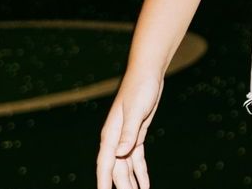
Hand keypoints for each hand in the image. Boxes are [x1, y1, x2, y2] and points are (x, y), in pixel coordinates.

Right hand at [96, 72, 162, 188]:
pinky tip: (144, 186)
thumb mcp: (136, 111)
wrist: (147, 74)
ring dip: (130, 183)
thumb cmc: (140, 88)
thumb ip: (128, 132)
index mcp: (110, 135)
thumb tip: (119, 154)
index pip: (105, 165)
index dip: (104, 182)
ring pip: (126, 167)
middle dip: (121, 187)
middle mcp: (115, 140)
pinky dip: (140, 173)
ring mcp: (125, 138)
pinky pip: (136, 160)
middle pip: (116, 170)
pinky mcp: (136, 135)